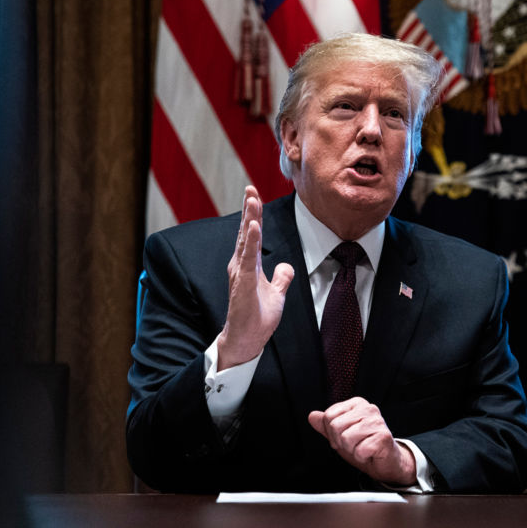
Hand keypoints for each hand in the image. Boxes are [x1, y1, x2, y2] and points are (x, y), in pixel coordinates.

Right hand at [217, 185, 294, 368]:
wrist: (247, 339)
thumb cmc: (257, 318)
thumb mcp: (276, 294)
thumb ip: (281, 278)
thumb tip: (286, 266)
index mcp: (249, 265)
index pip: (252, 235)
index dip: (254, 215)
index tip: (255, 195)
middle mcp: (241, 265)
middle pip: (246, 232)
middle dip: (249, 209)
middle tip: (250, 188)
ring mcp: (240, 273)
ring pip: (245, 241)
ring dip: (249, 219)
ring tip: (252, 200)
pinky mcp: (241, 283)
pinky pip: (247, 259)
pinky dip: (250, 242)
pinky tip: (253, 227)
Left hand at [308, 398, 416, 485]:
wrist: (385, 462)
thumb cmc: (364, 445)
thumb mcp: (340, 434)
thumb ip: (325, 425)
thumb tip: (312, 416)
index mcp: (356, 404)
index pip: (328, 415)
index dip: (331, 432)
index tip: (344, 436)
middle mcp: (368, 408)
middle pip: (335, 426)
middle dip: (341, 442)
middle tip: (354, 444)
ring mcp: (377, 422)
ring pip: (346, 438)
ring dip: (352, 450)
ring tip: (362, 447)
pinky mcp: (383, 437)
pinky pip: (359, 450)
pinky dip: (361, 457)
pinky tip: (370, 453)